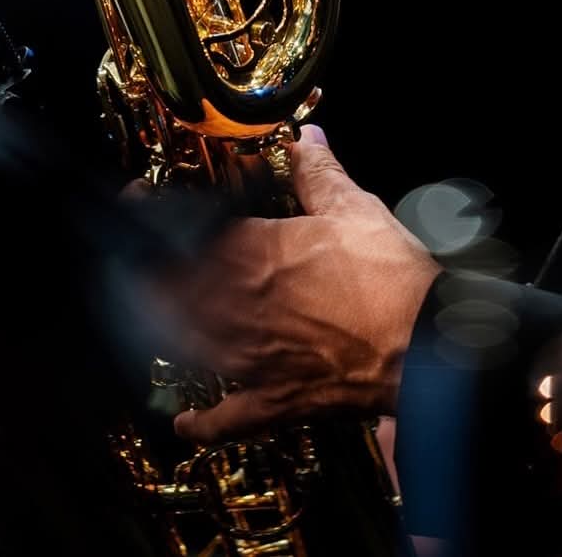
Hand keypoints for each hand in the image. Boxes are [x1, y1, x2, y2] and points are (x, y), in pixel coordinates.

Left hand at [167, 127, 439, 445]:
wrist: (422, 345)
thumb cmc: (389, 278)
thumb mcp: (354, 208)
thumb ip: (319, 171)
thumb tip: (305, 138)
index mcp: (257, 255)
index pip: (190, 231)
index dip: (157, 215)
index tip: (140, 202)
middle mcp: (240, 309)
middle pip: (174, 290)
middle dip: (150, 271)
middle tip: (139, 256)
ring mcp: (251, 359)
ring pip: (186, 345)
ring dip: (163, 327)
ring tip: (151, 311)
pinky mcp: (274, 401)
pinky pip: (225, 419)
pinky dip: (201, 422)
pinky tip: (185, 421)